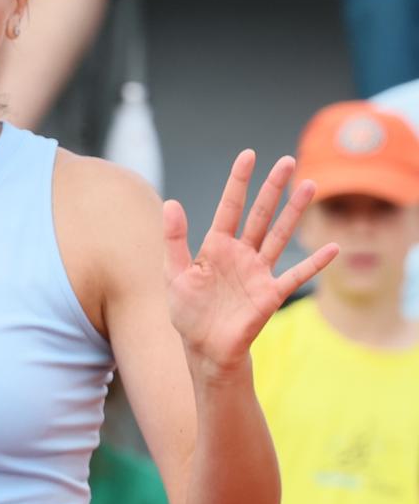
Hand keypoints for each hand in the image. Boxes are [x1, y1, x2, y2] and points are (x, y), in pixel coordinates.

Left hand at [163, 150, 337, 378]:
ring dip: (295, 212)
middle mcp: (241, 254)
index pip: (229, 208)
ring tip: (310, 186)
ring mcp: (259, 272)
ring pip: (280, 235)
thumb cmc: (188, 311)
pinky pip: (296, 276)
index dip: (238, 183)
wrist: (204, 347)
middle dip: (273, 188)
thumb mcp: (175, 273)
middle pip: (260, 215)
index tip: (248, 155)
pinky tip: (332, 248)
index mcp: (215, 247)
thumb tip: (171, 203)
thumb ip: (174, 240)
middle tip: (287, 161)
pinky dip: (315, 263)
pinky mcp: (271, 293)